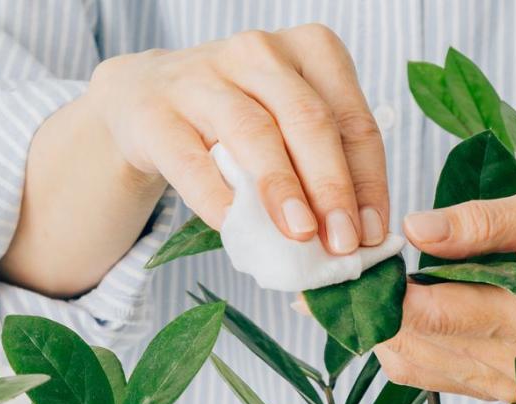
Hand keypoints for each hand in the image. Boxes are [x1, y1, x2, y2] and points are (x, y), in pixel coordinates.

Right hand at [86, 24, 387, 253]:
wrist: (142, 99)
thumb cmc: (240, 118)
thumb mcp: (291, 127)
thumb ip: (327, 168)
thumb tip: (362, 237)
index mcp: (310, 50)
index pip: (352, 121)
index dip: (368, 181)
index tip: (373, 233)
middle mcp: (259, 52)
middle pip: (308, 121)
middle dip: (332, 187)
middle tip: (344, 242)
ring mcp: (201, 77)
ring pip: (253, 132)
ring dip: (281, 189)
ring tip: (301, 235)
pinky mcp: (154, 112)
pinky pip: (191, 160)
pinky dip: (216, 198)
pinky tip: (236, 229)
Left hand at [373, 185, 515, 402]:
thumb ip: (486, 222)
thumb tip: (414, 230)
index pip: (427, 313)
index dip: (378, 284)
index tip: (353, 253)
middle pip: (410, 348)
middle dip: (368, 310)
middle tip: (343, 268)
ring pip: (417, 370)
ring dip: (383, 329)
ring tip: (366, 285)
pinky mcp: (513, 391)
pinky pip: (440, 377)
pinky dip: (410, 344)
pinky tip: (402, 308)